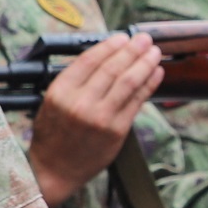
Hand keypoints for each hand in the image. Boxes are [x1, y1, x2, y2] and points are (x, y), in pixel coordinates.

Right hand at [26, 34, 162, 205]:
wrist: (54, 170)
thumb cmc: (53, 134)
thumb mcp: (52, 102)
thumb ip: (75, 81)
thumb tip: (105, 56)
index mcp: (61, 92)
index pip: (90, 60)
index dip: (109, 45)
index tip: (122, 37)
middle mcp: (80, 103)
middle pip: (112, 68)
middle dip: (132, 50)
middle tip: (144, 39)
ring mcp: (101, 118)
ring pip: (128, 82)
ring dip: (145, 63)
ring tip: (154, 52)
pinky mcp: (117, 131)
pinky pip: (137, 102)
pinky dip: (149, 84)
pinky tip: (156, 73)